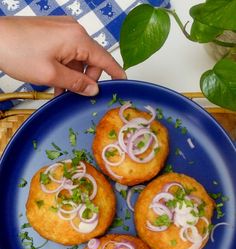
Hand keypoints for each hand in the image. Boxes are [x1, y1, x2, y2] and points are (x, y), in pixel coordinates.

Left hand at [0, 16, 125, 95]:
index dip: (115, 72)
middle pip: (91, 60)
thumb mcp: (51, 75)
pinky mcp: (53, 33)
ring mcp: (63, 30)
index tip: (123, 82)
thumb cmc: (18, 51)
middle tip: (75, 95)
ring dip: (73, 77)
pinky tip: (55, 81)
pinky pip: (67, 53)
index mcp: (77, 38)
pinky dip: (64, 68)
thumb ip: (76, 84)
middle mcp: (73, 31)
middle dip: (86, 80)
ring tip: (59, 91)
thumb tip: (93, 90)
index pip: (105, 58)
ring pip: (78, 59)